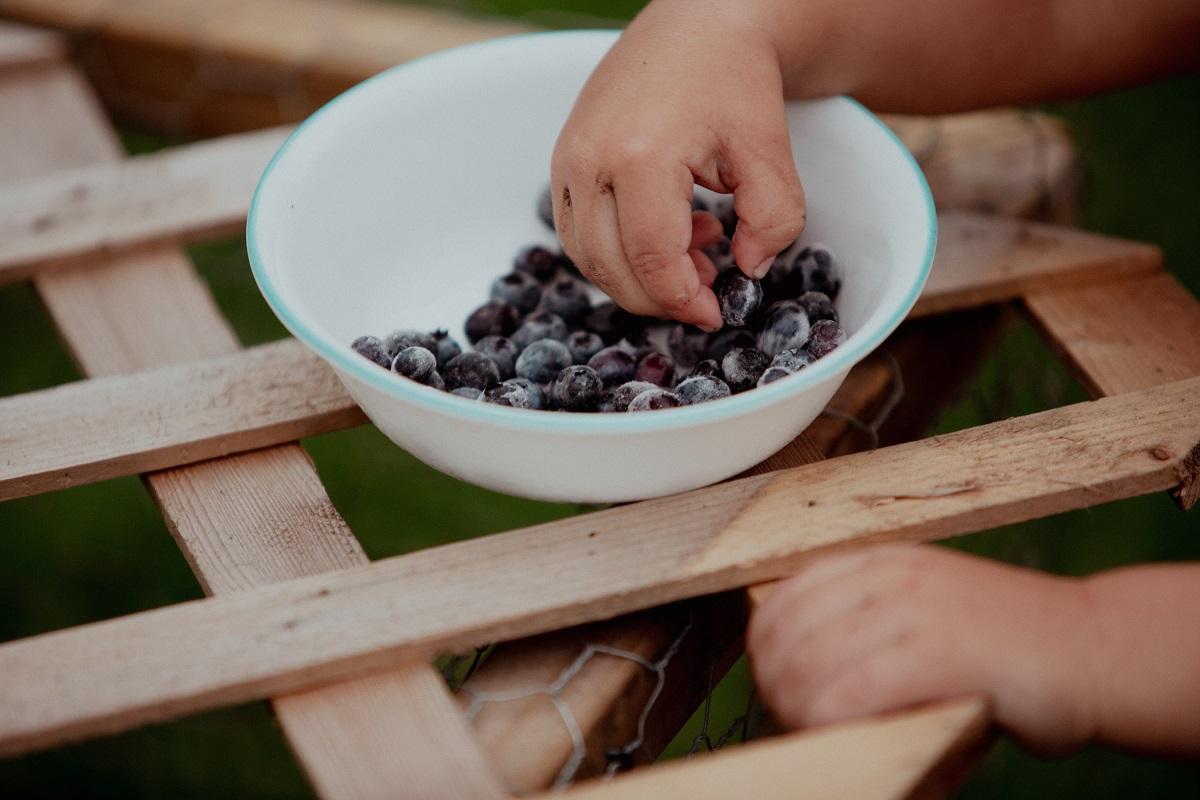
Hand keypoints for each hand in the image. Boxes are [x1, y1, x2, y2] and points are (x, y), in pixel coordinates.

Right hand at [551, 1, 806, 328]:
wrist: (697, 22)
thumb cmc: (734, 78)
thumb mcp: (769, 150)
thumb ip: (773, 219)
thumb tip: (750, 271)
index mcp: (640, 155)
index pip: (652, 260)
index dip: (684, 301)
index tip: (716, 314)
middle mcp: (589, 159)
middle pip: (612, 268)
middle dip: (661, 297)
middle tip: (709, 291)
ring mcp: (567, 159)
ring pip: (587, 257)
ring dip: (637, 277)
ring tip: (695, 253)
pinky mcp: (563, 159)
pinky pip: (577, 232)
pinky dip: (616, 252)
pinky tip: (666, 231)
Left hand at [747, 543, 1097, 754]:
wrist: (1093, 649)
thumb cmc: (1007, 646)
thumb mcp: (928, 611)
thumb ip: (869, 627)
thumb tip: (798, 672)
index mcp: (882, 561)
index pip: (785, 596)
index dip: (765, 646)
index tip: (774, 683)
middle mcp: (889, 576)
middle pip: (787, 632)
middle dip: (775, 684)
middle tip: (789, 719)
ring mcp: (912, 609)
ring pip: (808, 664)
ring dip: (796, 710)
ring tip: (812, 734)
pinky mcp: (935, 651)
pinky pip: (849, 693)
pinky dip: (828, 723)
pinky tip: (837, 737)